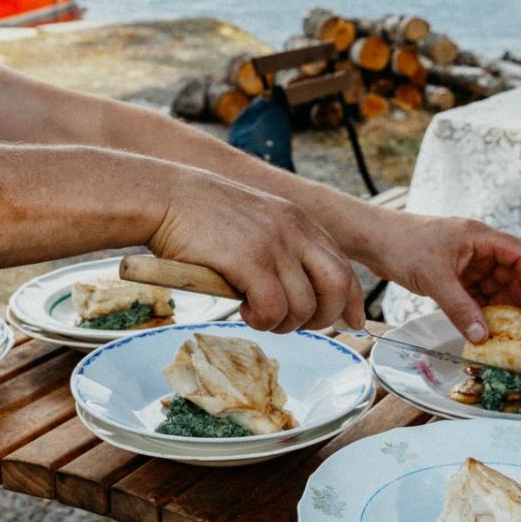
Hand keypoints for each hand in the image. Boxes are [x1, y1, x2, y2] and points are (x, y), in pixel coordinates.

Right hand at [150, 170, 363, 332]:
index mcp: (299, 221)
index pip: (344, 266)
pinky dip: (263, 321)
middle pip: (338, 287)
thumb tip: (300, 288)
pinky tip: (245, 310)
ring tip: (258, 315)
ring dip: (284, 323)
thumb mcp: (257, 221)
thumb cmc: (202, 215)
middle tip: (294, 324)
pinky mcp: (250, 261)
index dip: (354, 301)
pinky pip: (274, 309)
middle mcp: (294, 231)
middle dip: (324, 317)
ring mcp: (274, 245)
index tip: (353, 322)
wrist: (166, 197)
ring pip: (303, 306)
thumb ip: (283, 247)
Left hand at [368, 213, 520, 343]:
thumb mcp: (435, 279)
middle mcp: (477, 247)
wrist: (371, 240)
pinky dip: (478, 309)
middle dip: (515, 300)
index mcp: (480, 237)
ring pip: (493, 286)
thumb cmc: (402, 245)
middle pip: (510, 273)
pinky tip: (479, 327)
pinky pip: (475, 293)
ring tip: (499, 332)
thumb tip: (483, 336)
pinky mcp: (452, 274)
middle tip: (516, 328)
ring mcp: (465, 261)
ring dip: (496, 307)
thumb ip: (460, 309)